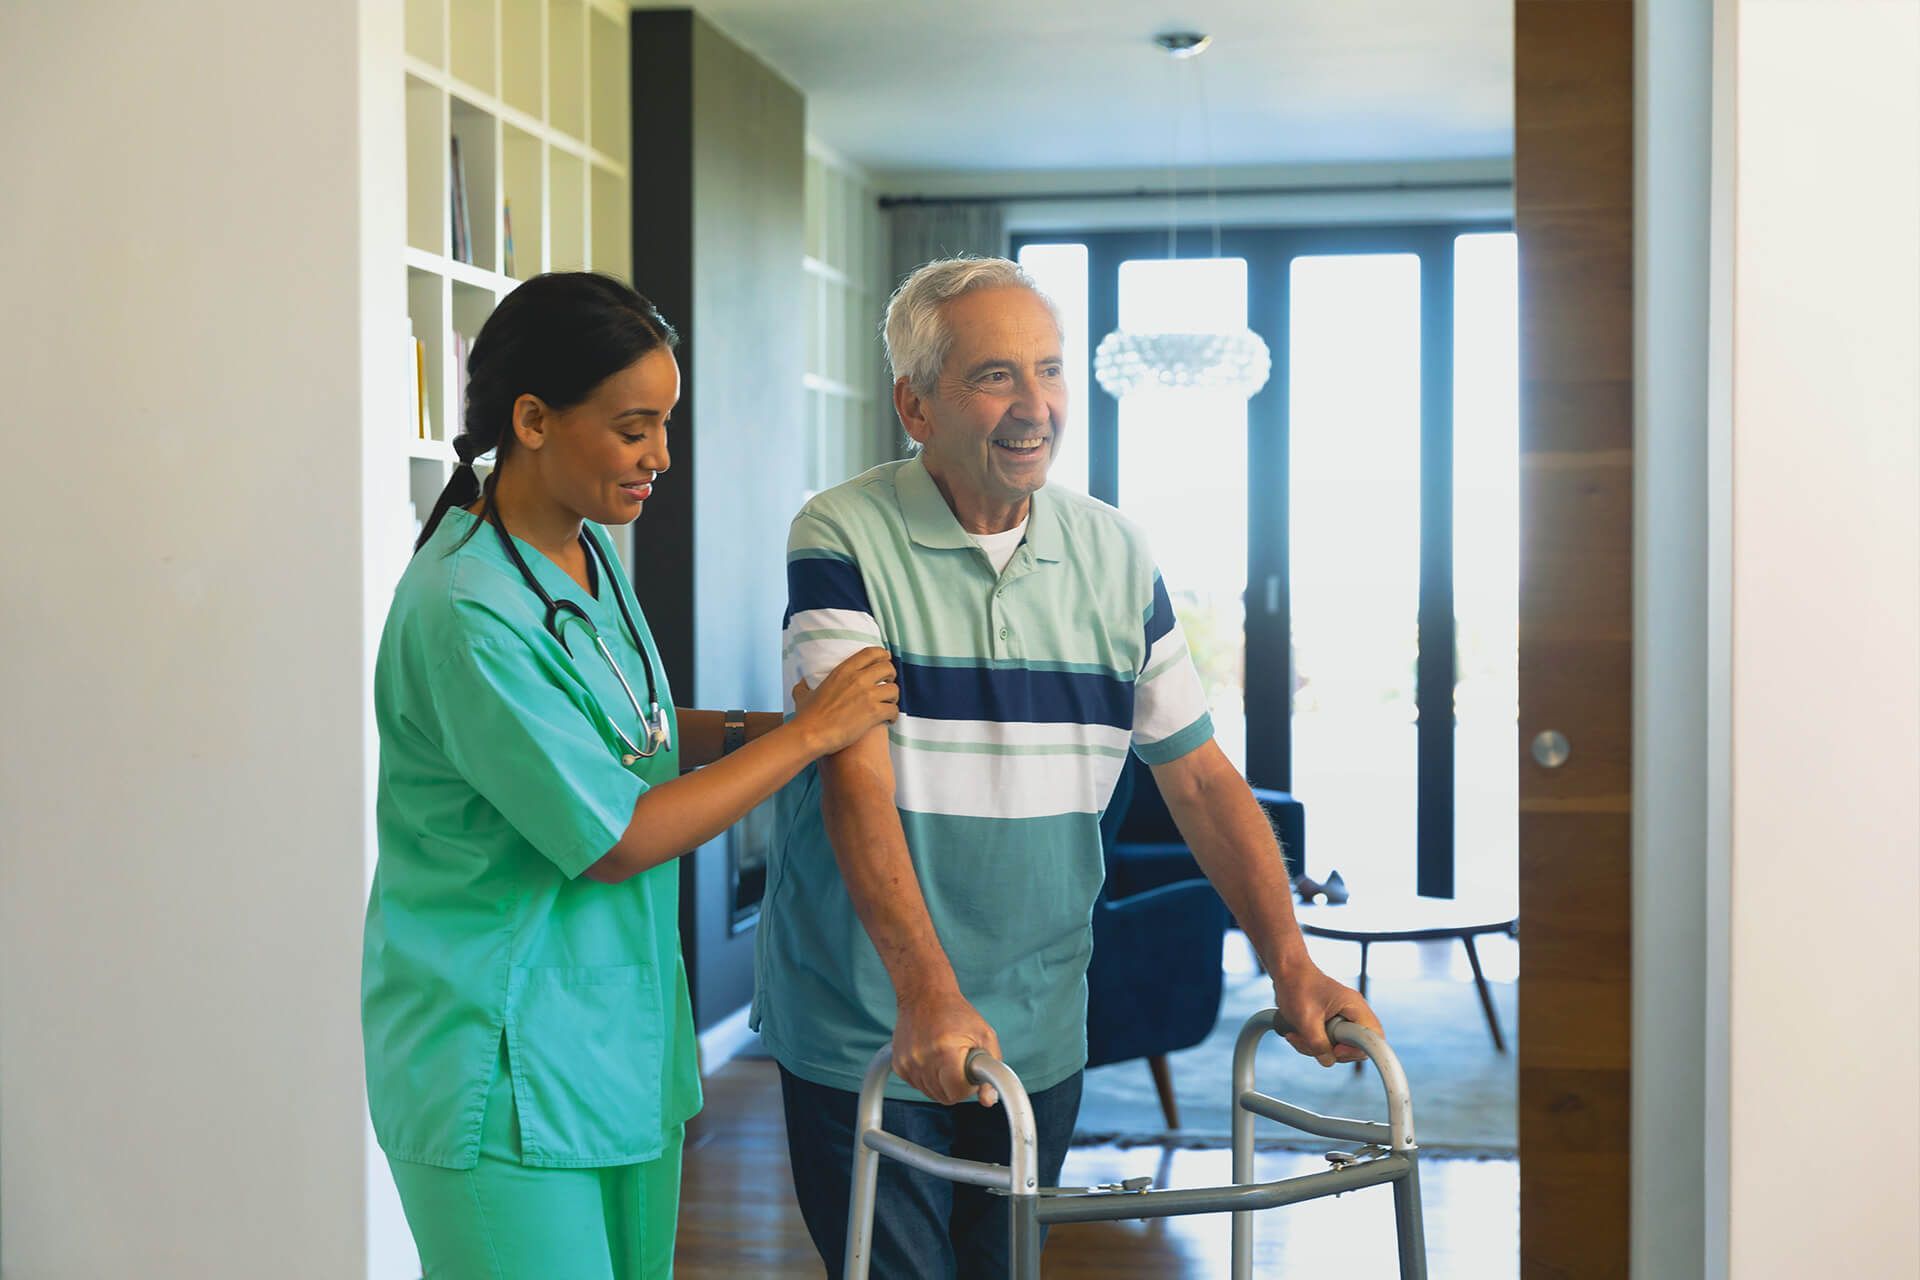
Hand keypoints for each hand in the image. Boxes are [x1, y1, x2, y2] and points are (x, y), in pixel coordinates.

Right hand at [792, 648, 898, 754]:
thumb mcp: (803, 694)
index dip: (883, 655)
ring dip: (894, 698)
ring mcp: (868, 695)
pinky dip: (893, 715)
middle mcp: (858, 679)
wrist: (811, 734)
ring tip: (888, 705)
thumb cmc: (806, 717)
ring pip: (894, 689)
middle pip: (888, 668)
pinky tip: (889, 720)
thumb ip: (804, 685)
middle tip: (887, 686)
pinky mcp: (874, 712)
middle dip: (891, 677)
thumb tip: (801, 682)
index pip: (871, 653)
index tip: (886, 661)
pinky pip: (894, 710)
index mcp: (844, 670)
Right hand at [892, 985, 1003, 1106]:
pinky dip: (928, 1077)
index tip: (970, 1070)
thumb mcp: (984, 1036)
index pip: (957, 1093)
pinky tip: (933, 1057)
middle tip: (960, 1062)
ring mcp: (907, 1063)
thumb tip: (987, 1101)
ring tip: (946, 1057)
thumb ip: (992, 1071)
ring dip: (942, 1082)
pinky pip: (918, 1086)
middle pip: (945, 1097)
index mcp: (945, 1052)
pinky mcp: (898, 1065)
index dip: (969, 1086)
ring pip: (931, 1094)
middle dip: (957, 1085)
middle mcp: (922, 1060)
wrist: (924, 994)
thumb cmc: (958, 1013)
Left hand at [1270, 960, 1382, 1067]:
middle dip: (1330, 1051)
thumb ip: (1318, 1044)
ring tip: (1296, 1036)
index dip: (1357, 1050)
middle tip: (1309, 1043)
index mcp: (1355, 1006)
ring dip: (1316, 1047)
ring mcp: (1343, 1017)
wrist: (1286, 970)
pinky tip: (1295, 1034)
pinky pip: (1328, 1041)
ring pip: (1339, 1046)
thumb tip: (1328, 1061)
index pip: (1374, 1038)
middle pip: (1355, 1047)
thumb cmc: (1296, 986)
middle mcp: (1353, 1012)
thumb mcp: (1305, 1020)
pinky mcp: (1332, 1022)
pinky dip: (1312, 1042)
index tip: (1336, 1049)